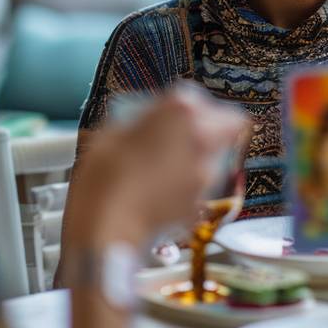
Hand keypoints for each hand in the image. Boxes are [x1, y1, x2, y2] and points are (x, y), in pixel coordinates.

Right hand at [65, 86, 246, 248]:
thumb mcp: (111, 134)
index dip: (182, 105)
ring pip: (218, 154)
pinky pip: (204, 183)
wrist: (105, 231)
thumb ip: (140, 121)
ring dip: (202, 154)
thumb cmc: (100, 181)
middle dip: (210, 126)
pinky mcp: (202, 202)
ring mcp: (206, 173)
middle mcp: (202, 138)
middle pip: (227, 122)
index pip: (195, 95)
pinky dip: (191, 182)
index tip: (167, 113)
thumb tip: (148, 123)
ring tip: (170, 164)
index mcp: (180, 111)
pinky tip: (164, 188)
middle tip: (184, 134)